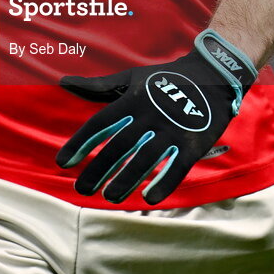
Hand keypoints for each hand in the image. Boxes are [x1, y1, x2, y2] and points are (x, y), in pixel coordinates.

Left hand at [55, 29, 256, 203]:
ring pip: (145, 159)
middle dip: (98, 169)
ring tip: (109, 198)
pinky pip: (177, 167)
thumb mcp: (130, 78)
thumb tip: (63, 82)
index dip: (80, 143)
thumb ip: (97, 86)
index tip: (62, 161)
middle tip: (80, 189)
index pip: (100, 123)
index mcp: (132, 99)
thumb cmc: (163, 78)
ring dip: (126, 180)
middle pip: (119, 146)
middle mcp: (150, 114)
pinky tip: (148, 198)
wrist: (211, 75)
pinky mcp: (193, 143)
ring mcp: (172, 129)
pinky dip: (164, 183)